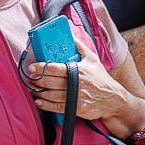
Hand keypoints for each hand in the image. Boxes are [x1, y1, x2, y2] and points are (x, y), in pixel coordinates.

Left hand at [25, 37, 139, 122]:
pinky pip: (58, 107)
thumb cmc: (101, 78)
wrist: (113, 99)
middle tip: (30, 78)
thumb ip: (80, 46)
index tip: (32, 67)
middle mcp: (76, 84)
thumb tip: (70, 34)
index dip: (41, 68)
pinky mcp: (77, 109)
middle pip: (51, 82)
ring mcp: (76, 98)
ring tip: (32, 89)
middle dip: (38, 80)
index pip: (56, 68)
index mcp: (78, 71)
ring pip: (52, 95)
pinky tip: (39, 102)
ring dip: (39, 93)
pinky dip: (46, 105)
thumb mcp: (92, 59)